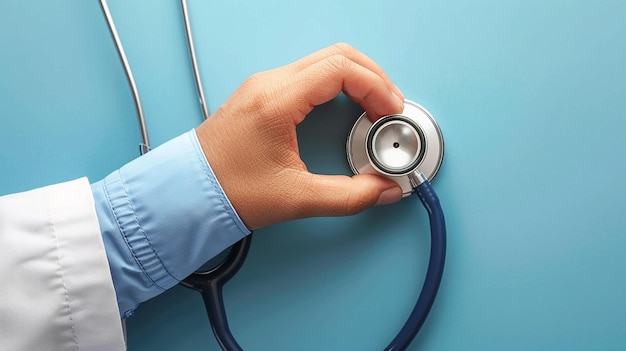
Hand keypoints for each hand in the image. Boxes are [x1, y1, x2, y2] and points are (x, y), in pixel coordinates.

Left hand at [196, 43, 404, 229]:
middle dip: (373, 77)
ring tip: (375, 108)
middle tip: (391, 107)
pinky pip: (310, 75)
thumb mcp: (295, 198)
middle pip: (337, 56)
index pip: (340, 69)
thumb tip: (384, 190)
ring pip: (324, 61)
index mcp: (276, 100)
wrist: (188, 192)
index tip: (391, 110)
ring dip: (357, 79)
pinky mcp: (263, 96)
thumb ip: (349, 197)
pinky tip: (348, 107)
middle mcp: (270, 84)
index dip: (376, 86)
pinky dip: (338, 85)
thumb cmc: (227, 190)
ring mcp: (264, 86)